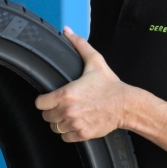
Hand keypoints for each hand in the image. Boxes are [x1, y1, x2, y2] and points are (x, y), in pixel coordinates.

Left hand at [34, 26, 135, 141]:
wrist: (126, 104)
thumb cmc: (109, 84)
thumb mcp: (95, 61)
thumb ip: (79, 45)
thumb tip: (67, 30)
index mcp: (66, 93)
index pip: (40, 103)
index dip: (43, 100)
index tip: (50, 98)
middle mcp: (68, 110)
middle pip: (46, 116)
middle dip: (52, 111)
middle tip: (62, 105)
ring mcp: (75, 123)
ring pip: (54, 127)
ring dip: (59, 122)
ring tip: (69, 114)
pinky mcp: (82, 134)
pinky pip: (65, 137)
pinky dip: (68, 132)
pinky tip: (75, 122)